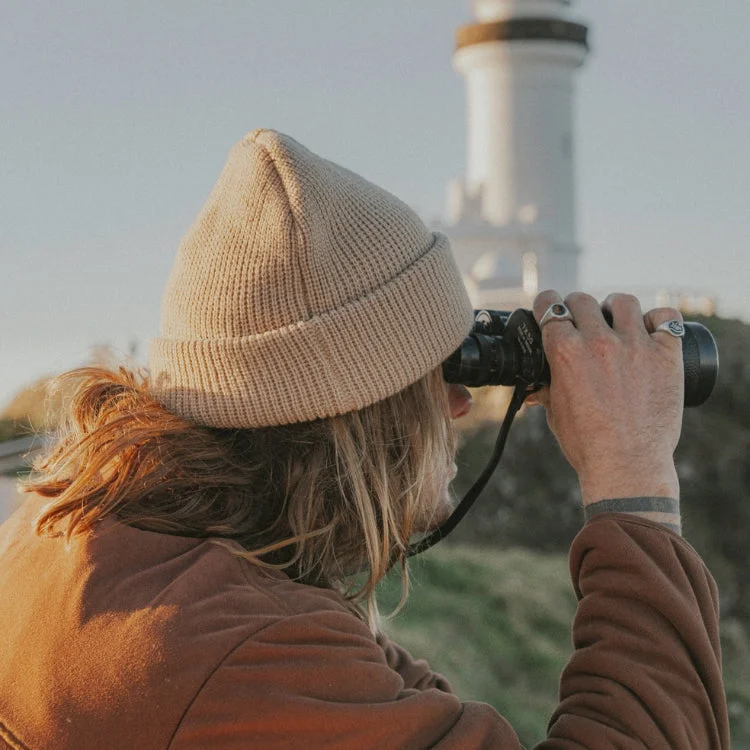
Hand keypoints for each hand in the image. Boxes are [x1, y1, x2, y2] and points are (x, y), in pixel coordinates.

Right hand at [527, 291, 683, 504]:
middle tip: (581, 320)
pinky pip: (666, 317)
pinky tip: (651, 329)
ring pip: (623, 302)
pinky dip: (658, 319)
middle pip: (582, 300)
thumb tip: (532, 386)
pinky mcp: (666, 355)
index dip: (547, 305)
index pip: (549, 307)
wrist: (626, 466)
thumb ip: (545, 389)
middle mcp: (599, 342)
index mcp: (564, 352)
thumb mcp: (555, 413)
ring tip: (616, 322)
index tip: (551, 309)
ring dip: (615, 308)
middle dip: (577, 307)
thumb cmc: (586, 444)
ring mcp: (635, 346)